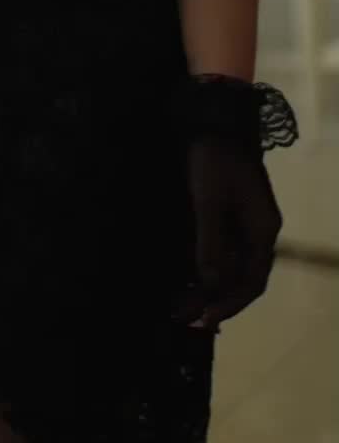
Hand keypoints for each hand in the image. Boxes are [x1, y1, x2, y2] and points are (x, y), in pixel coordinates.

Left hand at [180, 138, 281, 328]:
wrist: (213, 122)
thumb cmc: (213, 159)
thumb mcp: (209, 202)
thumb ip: (210, 243)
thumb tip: (210, 284)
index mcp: (262, 231)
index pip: (252, 281)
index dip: (230, 303)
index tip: (206, 319)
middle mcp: (256, 233)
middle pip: (240, 279)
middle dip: (215, 301)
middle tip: (186, 320)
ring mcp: (242, 226)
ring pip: (228, 269)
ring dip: (206, 288)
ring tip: (180, 308)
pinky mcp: (226, 218)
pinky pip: (218, 253)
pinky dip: (203, 269)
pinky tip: (185, 282)